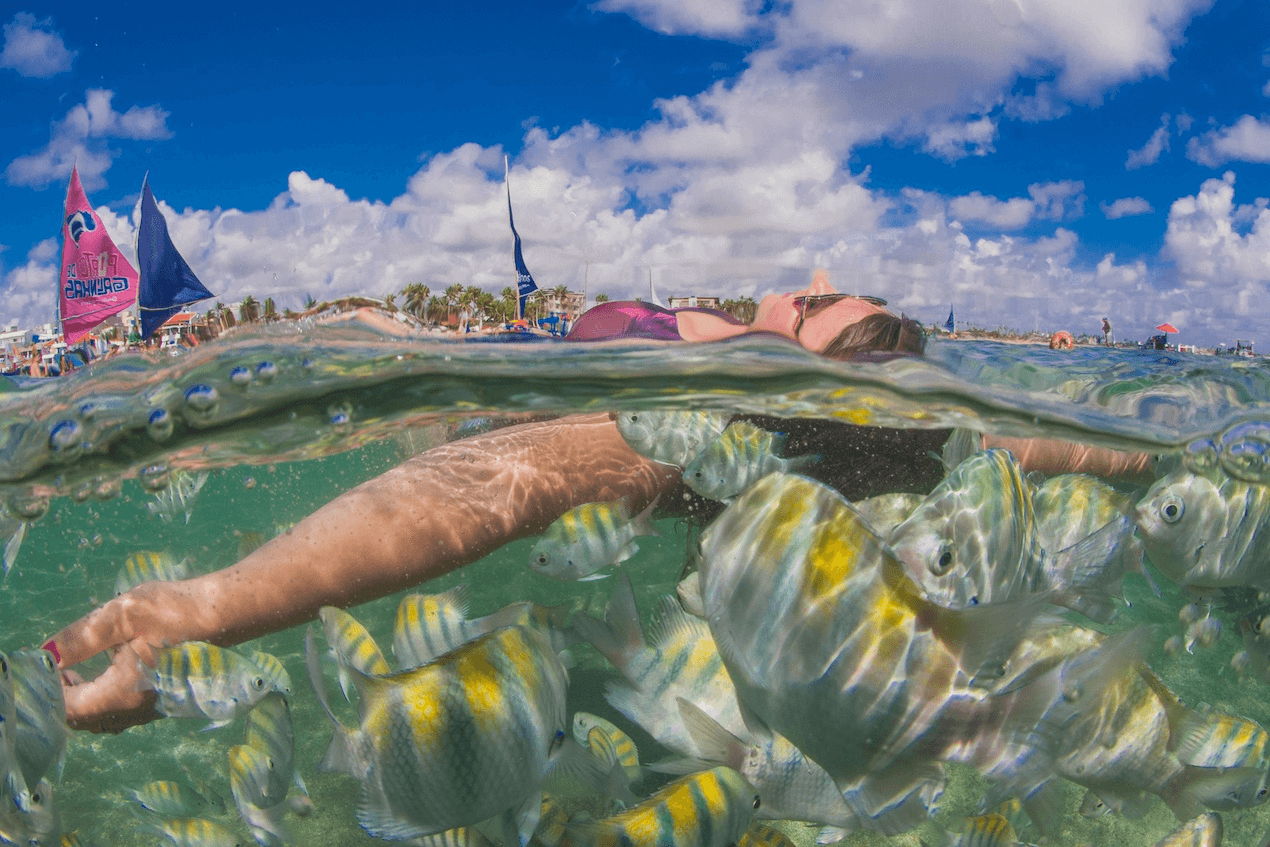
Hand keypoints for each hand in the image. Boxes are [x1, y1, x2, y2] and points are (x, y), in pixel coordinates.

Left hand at [43, 582, 179, 732]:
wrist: (223, 615)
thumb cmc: (174, 612)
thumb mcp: (122, 615)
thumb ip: (80, 638)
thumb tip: (46, 654)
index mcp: (121, 694)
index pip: (67, 707)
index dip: (48, 688)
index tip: (46, 663)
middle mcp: (134, 711)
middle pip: (81, 720)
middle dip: (62, 696)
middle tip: (58, 667)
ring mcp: (150, 710)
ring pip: (101, 720)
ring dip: (82, 700)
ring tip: (75, 671)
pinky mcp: (162, 702)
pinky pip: (120, 714)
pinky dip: (102, 700)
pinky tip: (107, 673)